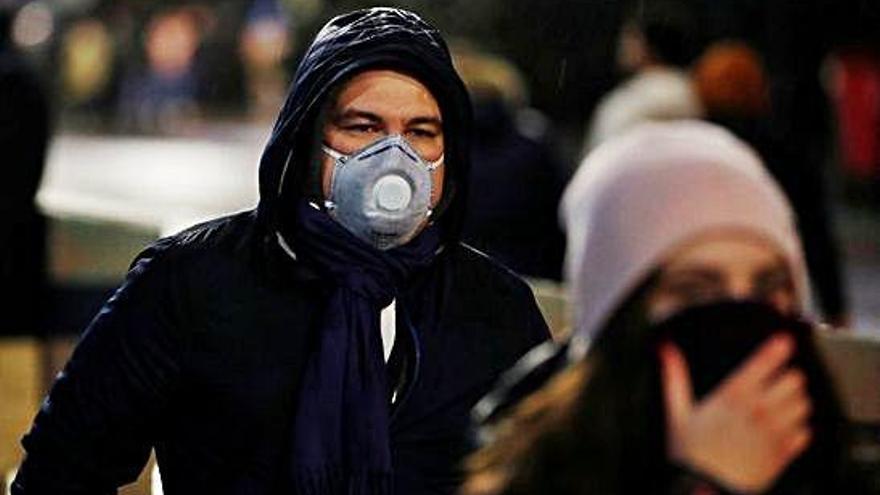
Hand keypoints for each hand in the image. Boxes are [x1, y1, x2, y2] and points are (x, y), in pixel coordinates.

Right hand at [660, 334, 811, 492]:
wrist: (707, 490)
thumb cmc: (691, 455)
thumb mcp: (676, 413)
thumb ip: (674, 378)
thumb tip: (666, 350)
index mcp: (734, 396)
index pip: (765, 362)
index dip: (778, 348)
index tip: (783, 342)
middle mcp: (759, 410)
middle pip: (794, 380)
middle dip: (788, 377)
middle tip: (778, 380)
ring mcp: (775, 432)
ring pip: (803, 404)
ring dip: (796, 401)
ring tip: (784, 403)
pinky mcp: (784, 453)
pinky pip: (805, 432)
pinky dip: (799, 428)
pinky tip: (785, 429)